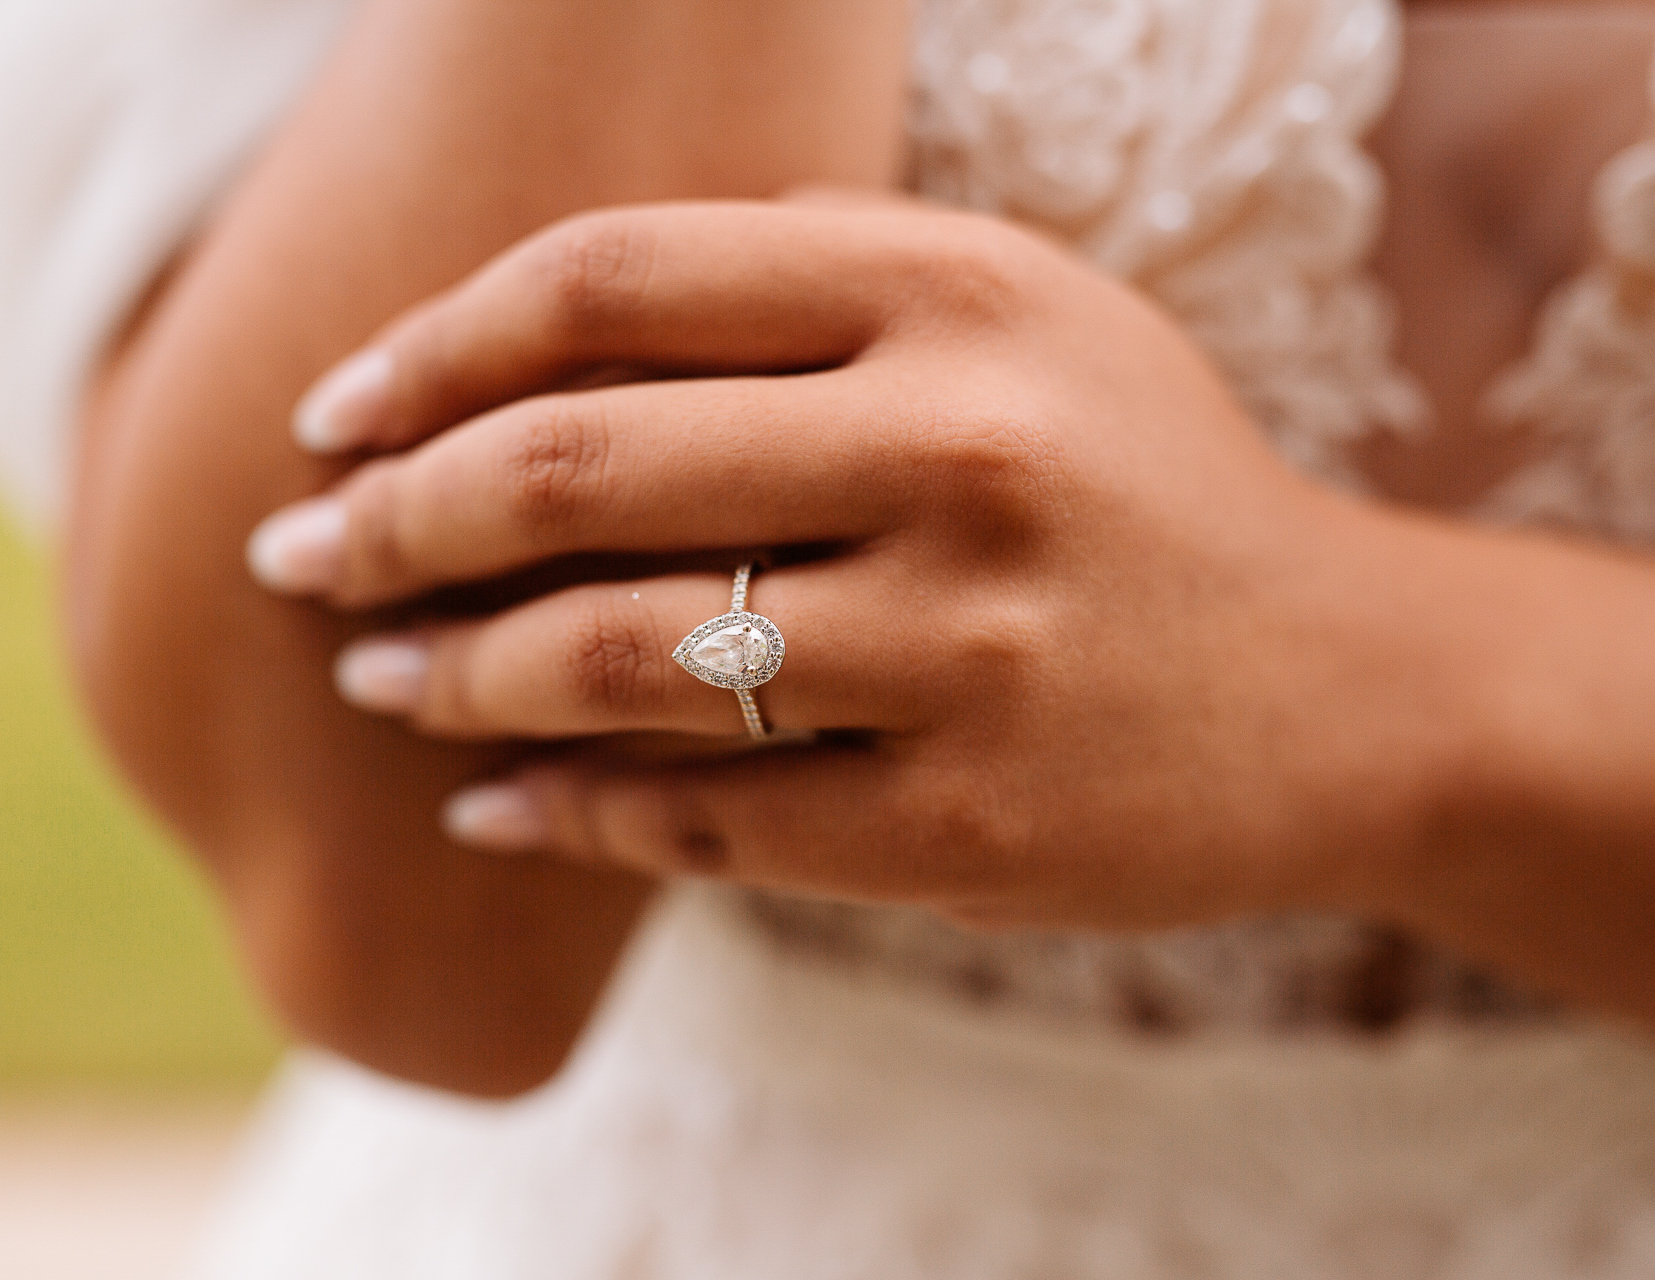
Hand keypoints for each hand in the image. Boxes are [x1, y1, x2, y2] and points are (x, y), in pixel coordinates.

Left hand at [244, 198, 1452, 930]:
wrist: (1354, 687)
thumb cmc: (1139, 480)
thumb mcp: (1026, 314)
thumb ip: (819, 265)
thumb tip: (547, 317)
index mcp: (955, 294)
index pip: (608, 285)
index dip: (426, 348)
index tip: (327, 416)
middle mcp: (962, 453)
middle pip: (572, 470)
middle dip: (390, 522)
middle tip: (300, 559)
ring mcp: (969, 650)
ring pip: (611, 660)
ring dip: (450, 678)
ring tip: (375, 681)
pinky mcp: (967, 822)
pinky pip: (700, 821)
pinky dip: (560, 815)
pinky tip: (487, 805)